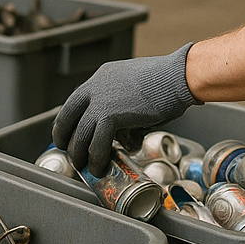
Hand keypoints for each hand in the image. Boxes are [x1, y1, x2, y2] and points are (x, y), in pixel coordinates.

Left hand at [52, 43, 199, 176]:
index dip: (70, 122)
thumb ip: (125, 100)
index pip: (75, 102)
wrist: (178, 76)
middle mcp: (96, 87)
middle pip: (67, 118)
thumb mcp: (136, 83)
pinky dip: (97, 159)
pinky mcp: (111, 116)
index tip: (70, 135)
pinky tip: (100, 167)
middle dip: (66, 140)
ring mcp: (101, 101)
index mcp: (102, 76)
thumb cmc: (168, 79)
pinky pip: (97, 144)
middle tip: (73, 155)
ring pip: (80, 135)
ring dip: (80, 155)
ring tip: (86, 167)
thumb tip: (126, 125)